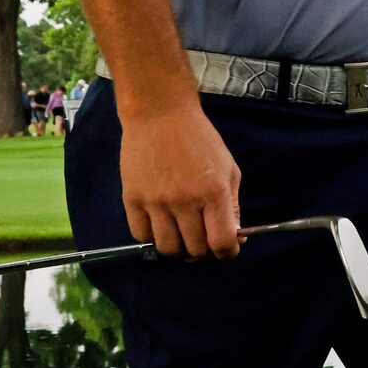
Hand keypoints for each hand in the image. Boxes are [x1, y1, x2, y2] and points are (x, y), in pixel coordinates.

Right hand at [119, 102, 241, 257]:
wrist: (160, 114)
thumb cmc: (199, 140)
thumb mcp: (228, 169)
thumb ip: (232, 205)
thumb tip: (234, 236)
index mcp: (213, 192)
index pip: (222, 243)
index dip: (227, 252)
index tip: (226, 249)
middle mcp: (184, 201)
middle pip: (195, 250)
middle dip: (203, 251)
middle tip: (203, 239)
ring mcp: (156, 202)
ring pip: (168, 248)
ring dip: (178, 249)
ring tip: (182, 236)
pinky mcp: (132, 199)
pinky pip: (141, 235)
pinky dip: (153, 237)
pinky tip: (161, 225)